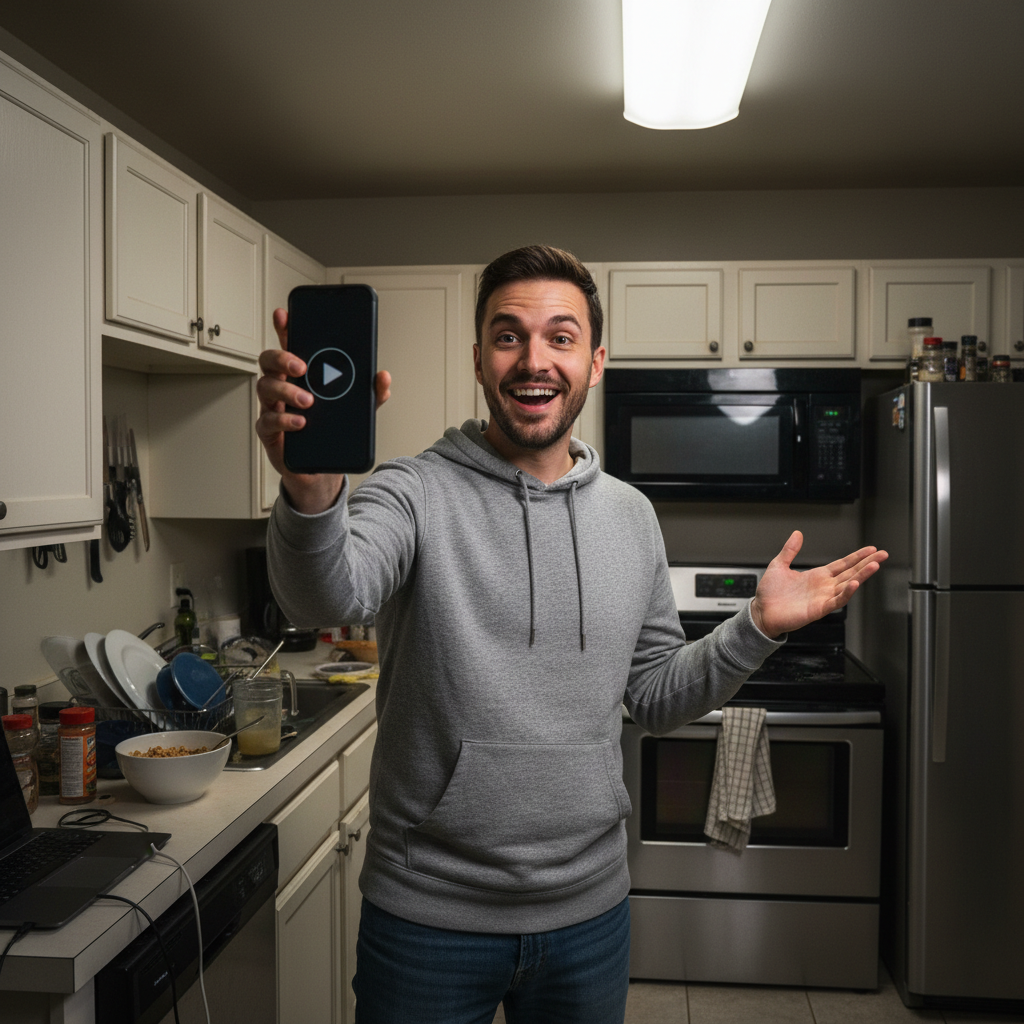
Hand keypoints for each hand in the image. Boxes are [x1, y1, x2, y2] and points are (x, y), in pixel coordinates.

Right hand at [255, 308, 391, 513]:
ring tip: (309, 401)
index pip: (290, 345)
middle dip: (283, 358)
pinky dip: (284, 420)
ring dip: (287, 392)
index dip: (285, 328)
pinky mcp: (269, 432)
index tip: (285, 314)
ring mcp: (272, 408)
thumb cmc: (329, 432)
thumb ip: (369, 394)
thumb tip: (383, 378)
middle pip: (269, 361)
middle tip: (302, 367)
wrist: (319, 471)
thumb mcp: (355, 410)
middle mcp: (281, 387)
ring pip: (266, 388)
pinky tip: (301, 422)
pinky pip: (268, 421)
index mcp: (300, 376)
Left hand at [749, 531, 887, 639]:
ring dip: (861, 576)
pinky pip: (836, 601)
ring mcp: (823, 598)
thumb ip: (790, 550)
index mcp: (817, 576)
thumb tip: (797, 534)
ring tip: (874, 565)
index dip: (857, 557)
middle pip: (851, 572)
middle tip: (883, 554)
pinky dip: (846, 593)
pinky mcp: (818, 609)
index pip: (843, 564)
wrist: (761, 612)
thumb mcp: (779, 565)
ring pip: (847, 585)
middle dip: (867, 563)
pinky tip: (854, 584)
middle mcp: (823, 587)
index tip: (871, 550)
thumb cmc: (769, 594)